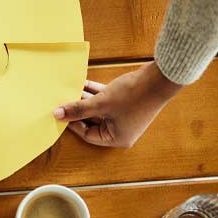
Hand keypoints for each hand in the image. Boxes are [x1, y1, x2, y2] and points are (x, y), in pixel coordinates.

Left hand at [53, 62, 182, 147]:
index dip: (72, 123)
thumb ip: (78, 109)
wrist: (160, 78)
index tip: (59, 112)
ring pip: (97, 109)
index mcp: (117, 138)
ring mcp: (124, 115)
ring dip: (84, 99)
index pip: (87, 134)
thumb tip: (57, 114)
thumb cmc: (133, 95)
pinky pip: (104, 99)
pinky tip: (82, 82)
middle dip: (78, 109)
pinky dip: (94, 92)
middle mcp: (121, 130)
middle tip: (61, 101)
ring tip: (69, 89)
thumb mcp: (101, 103)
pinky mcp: (125, 102)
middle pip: (92, 121)